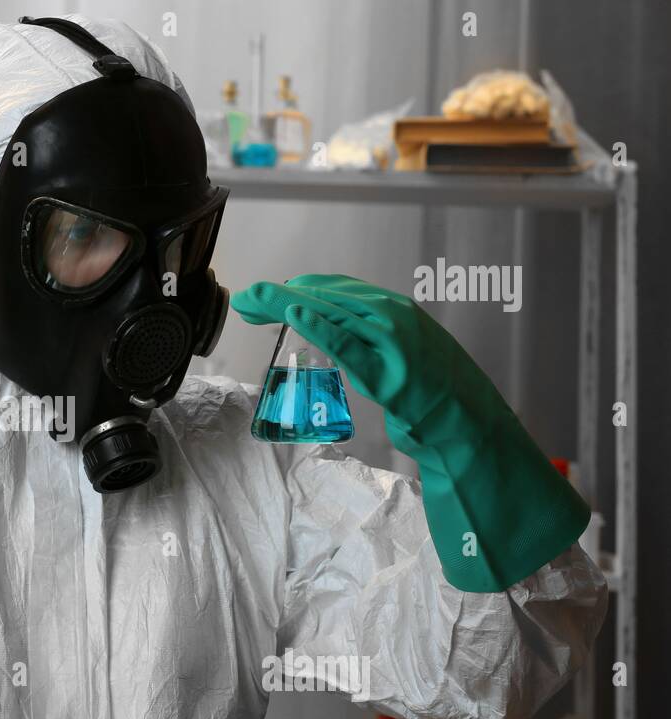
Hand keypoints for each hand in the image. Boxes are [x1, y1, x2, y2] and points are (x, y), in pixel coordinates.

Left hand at [231, 274, 587, 591]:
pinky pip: (351, 347)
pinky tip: (296, 316)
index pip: (336, 290)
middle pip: (328, 297)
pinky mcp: (393, 375)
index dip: (297, 290)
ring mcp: (396, 344)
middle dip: (281, 296)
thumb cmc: (435, 396)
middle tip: (245, 299)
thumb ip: (368, 344)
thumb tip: (334, 336)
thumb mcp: (397, 358)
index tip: (263, 297)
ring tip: (256, 301)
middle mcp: (396, 318)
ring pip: (334, 314)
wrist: (472, 427)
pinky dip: (323, 328)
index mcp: (395, 311)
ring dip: (290, 304)